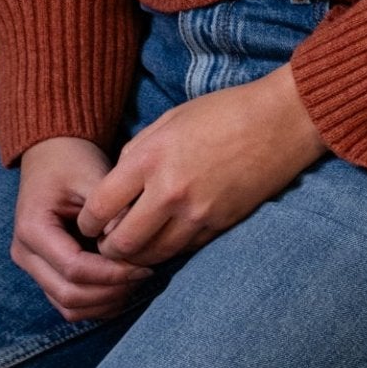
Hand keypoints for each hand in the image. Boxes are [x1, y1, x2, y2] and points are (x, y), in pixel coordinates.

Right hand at [13, 135, 156, 322]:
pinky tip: (123, 284)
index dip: (112, 273)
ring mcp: (32, 266)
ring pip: (69, 306)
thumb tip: (132, 244)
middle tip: (144, 275)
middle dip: (111, 292)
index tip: (144, 267)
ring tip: (135, 280)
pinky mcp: (44, 272)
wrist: (52, 154)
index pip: (74, 269)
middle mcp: (25, 253)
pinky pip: (69, 303)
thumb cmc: (73, 161)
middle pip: (69, 295)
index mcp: (32, 228)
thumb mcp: (94, 176)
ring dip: (105, 302)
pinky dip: (97, 302)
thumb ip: (110, 211)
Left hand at [77, 64, 329, 266]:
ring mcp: (197, 213)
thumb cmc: (222, 112)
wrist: (279, 120)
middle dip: (109, 249)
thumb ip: (137, 154)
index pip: (100, 207)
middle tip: (109, 244)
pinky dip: (170, 249)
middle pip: (122, 244)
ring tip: (136, 246)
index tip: (88, 225)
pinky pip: (184, 251)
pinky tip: (168, 238)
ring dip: (139, 255)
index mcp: (149, 158)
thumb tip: (115, 191)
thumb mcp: (168, 121)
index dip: (87, 223)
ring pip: (153, 255)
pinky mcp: (220, 226)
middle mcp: (169, 191)